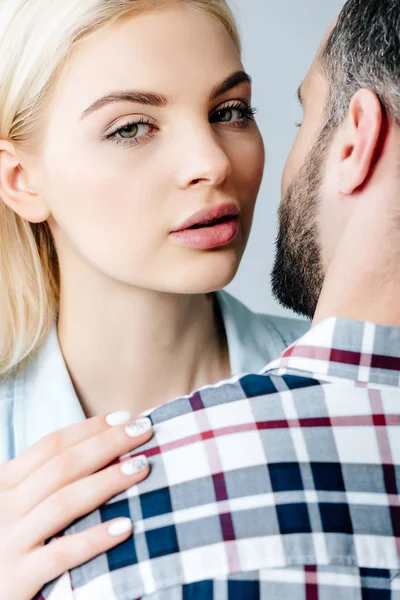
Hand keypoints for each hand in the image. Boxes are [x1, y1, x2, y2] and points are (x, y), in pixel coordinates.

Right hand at [0, 411, 151, 599]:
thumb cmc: (6, 539)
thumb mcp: (14, 502)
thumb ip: (42, 480)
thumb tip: (100, 449)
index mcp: (4, 482)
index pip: (51, 445)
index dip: (89, 429)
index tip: (125, 417)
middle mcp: (5, 506)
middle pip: (62, 466)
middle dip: (107, 444)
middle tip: (144, 430)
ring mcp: (9, 541)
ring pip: (64, 502)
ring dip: (107, 481)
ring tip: (142, 467)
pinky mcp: (17, 578)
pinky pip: (61, 554)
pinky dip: (94, 539)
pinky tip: (126, 527)